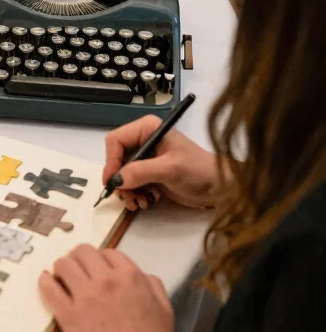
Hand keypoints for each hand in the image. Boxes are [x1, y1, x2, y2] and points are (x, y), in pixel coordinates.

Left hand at [39, 245, 174, 331]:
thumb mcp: (164, 308)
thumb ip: (152, 284)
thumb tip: (140, 275)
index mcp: (130, 276)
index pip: (107, 251)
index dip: (101, 259)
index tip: (97, 269)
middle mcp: (105, 280)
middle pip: (82, 252)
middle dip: (79, 258)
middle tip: (78, 270)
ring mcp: (85, 297)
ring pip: (63, 264)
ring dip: (62, 268)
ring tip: (63, 277)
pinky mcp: (68, 316)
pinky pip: (49, 289)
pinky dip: (45, 282)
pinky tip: (47, 281)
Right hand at [103, 113, 220, 210]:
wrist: (219, 188)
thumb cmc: (198, 171)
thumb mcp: (170, 169)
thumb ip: (141, 172)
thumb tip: (117, 180)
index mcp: (147, 128)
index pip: (115, 140)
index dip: (111, 161)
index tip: (113, 182)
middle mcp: (143, 140)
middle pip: (116, 159)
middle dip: (121, 181)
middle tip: (128, 198)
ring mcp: (146, 158)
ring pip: (122, 175)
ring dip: (128, 192)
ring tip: (140, 203)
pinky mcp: (149, 174)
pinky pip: (131, 184)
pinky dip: (135, 195)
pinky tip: (147, 201)